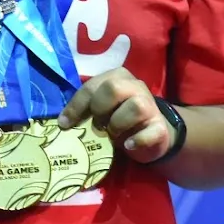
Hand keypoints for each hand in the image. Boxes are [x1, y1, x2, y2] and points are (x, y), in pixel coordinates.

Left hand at [58, 68, 178, 164]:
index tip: (64, 124)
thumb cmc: (119, 118)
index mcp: (118, 78)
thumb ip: (88, 108)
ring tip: (113, 135)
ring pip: (135, 107)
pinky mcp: (161, 127)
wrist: (152, 133)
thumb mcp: (103, 109)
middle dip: (100, 108)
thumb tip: (63, 122)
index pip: (92, 86)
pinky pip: (150, 132)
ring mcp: (150, 106)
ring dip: (117, 125)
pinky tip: (128, 145)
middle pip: (113, 88)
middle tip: (97, 124)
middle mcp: (136, 87)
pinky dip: (137, 140)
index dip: (76, 106)